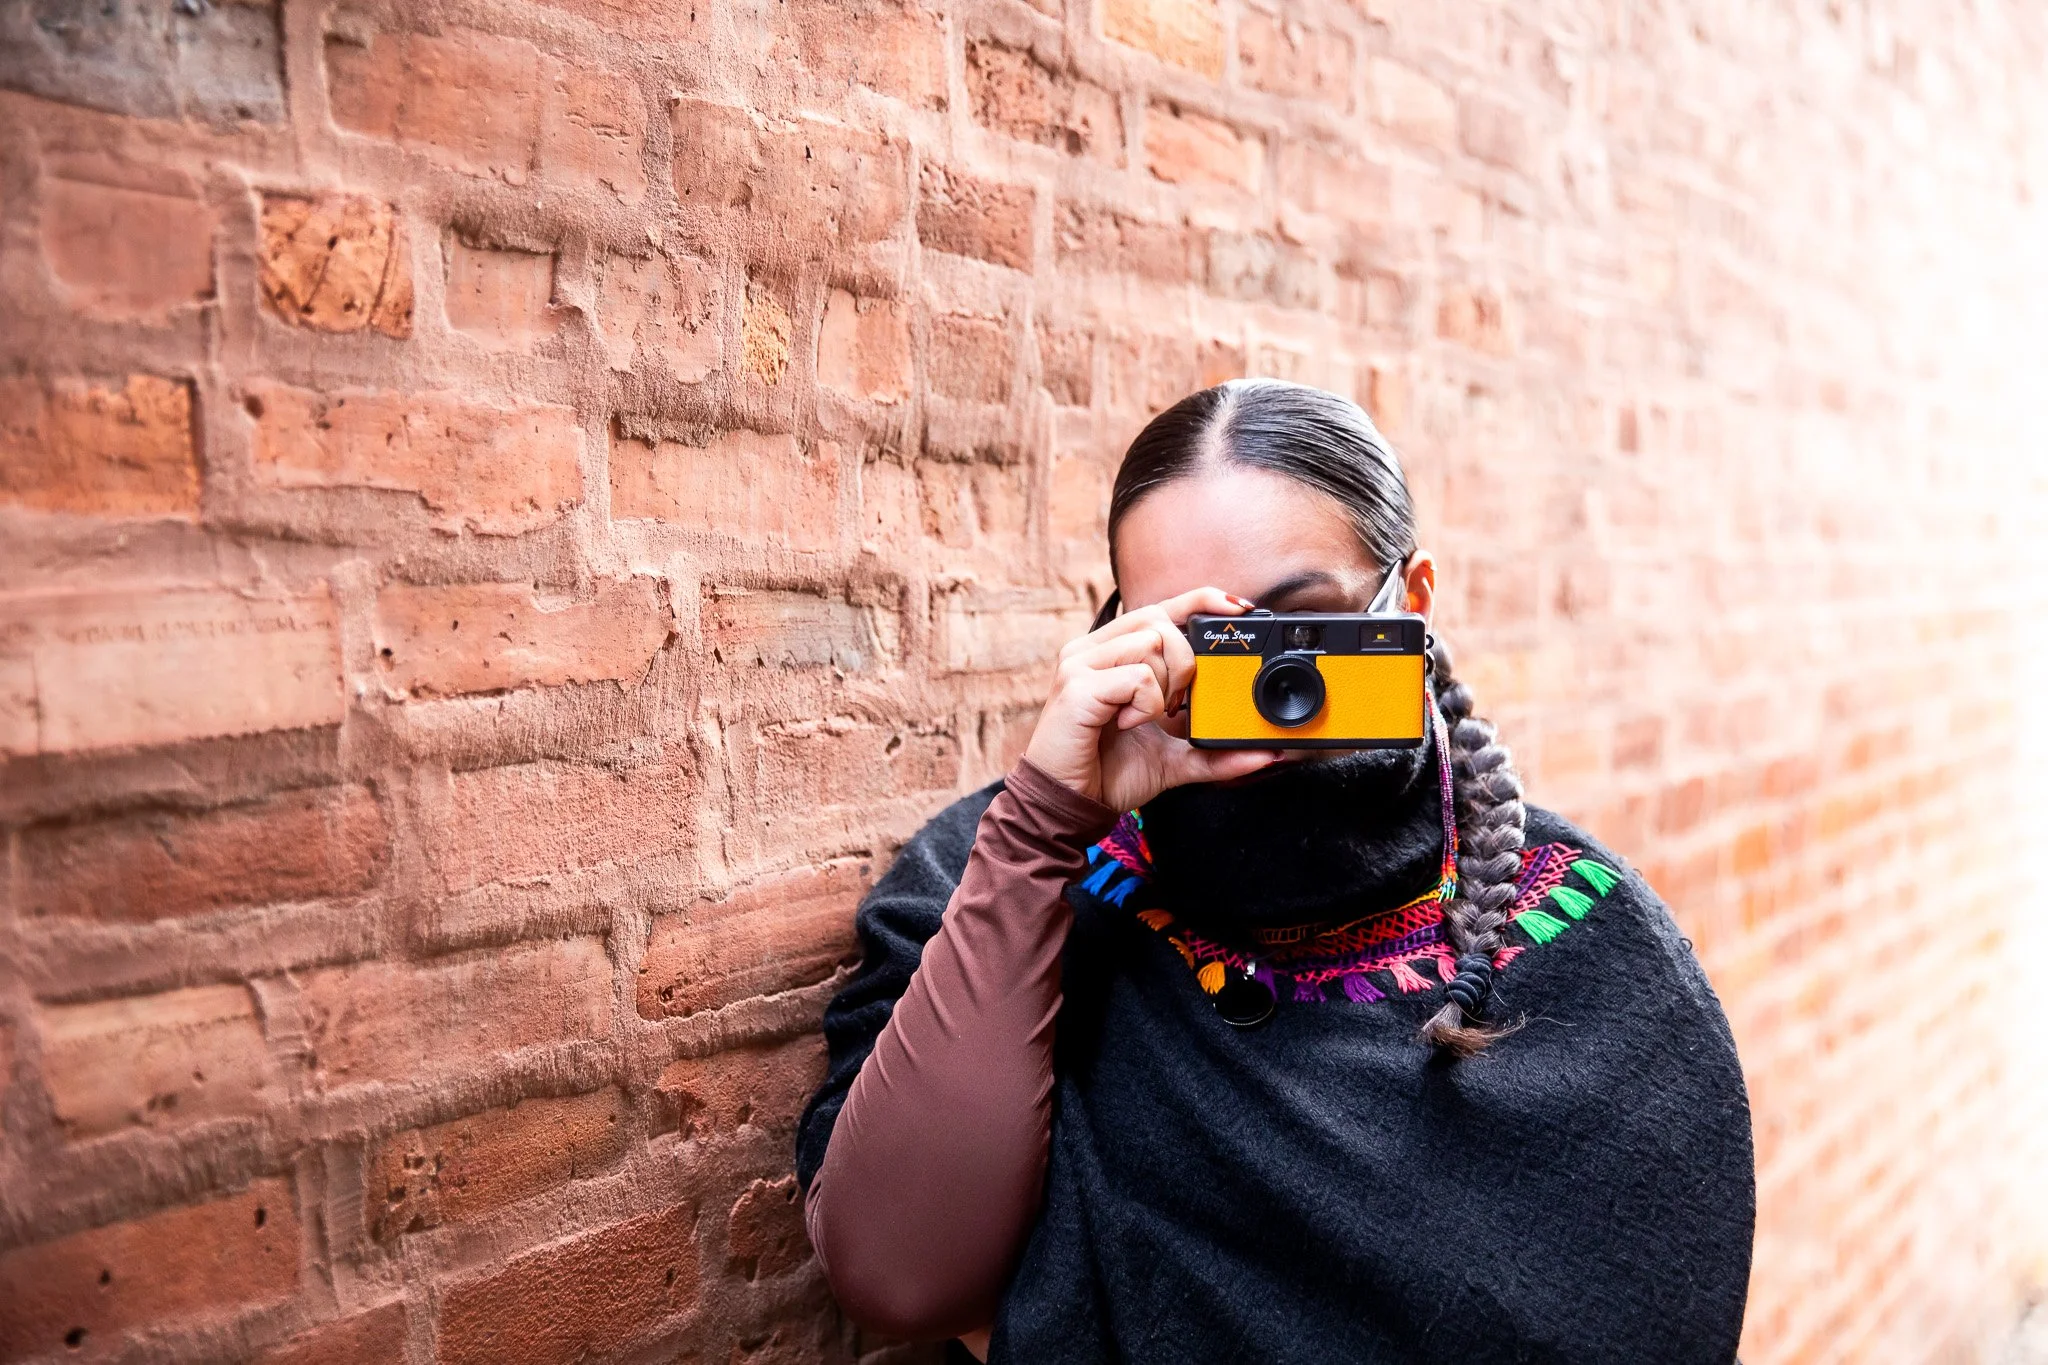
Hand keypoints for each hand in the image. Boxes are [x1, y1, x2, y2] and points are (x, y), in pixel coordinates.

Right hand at [1023, 587, 1281, 810]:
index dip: (1201, 600)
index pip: (1159, 608)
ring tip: (1146, 717)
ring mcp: (1079, 664)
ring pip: (1152, 643)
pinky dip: (1146, 705)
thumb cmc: (1109, 773)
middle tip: (1175, 706)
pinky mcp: (1077, 687)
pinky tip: (1127, 724)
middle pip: (1160, 621)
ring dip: (1165, 687)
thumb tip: (1268, 754)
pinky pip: (1136, 677)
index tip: (1240, 608)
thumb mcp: (1174, 759)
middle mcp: (1091, 648)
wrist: (1070, 804)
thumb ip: (1215, 752)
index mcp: (1111, 652)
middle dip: (1185, 663)